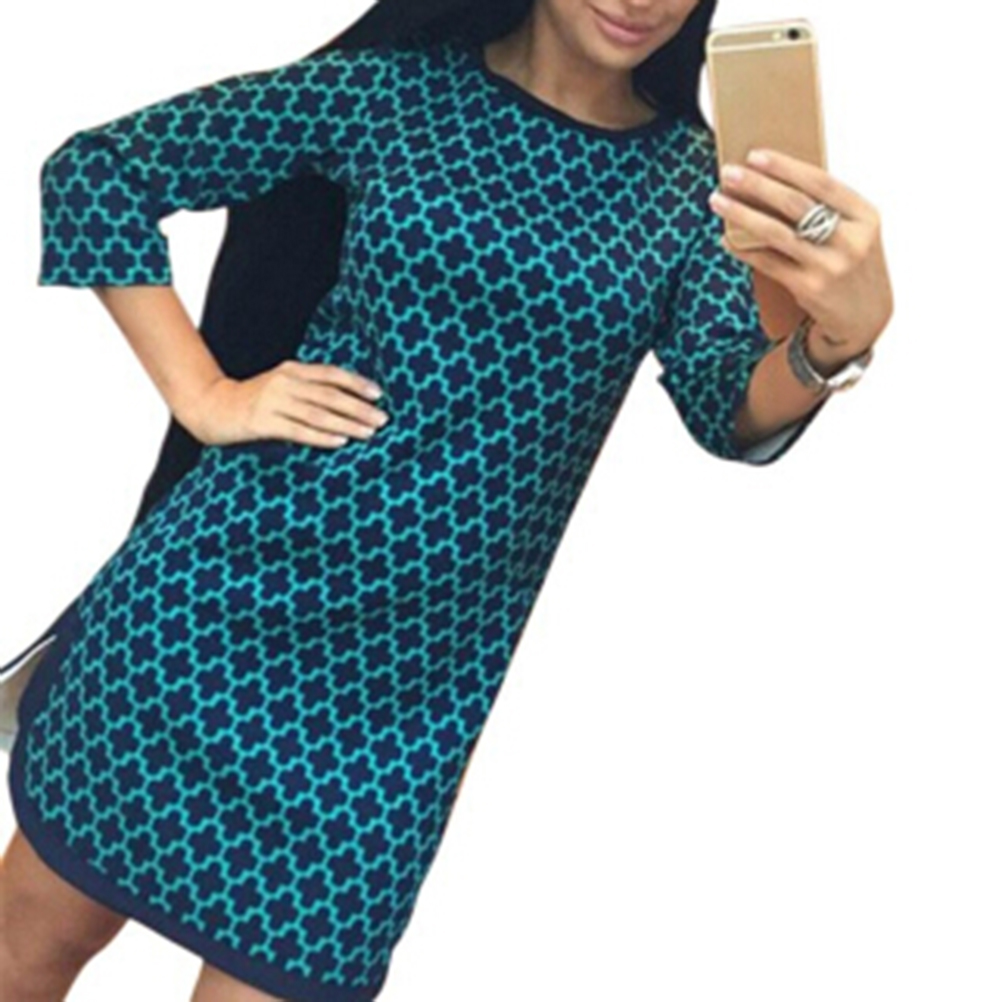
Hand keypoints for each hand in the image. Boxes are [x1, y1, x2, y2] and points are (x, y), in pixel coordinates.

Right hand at [182, 360, 390, 449]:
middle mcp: (285, 382)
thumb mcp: (281, 386)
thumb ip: (307, 389)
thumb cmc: (253, 400)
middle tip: (383, 419)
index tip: (379, 394)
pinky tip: (340, 441)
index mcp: (292, 370)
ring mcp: (273, 401)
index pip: (331, 374)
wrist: (211, 407)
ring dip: (347, 424)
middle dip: (359, 407)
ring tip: (369, 433)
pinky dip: (322, 436)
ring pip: (318, 413)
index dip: (356, 383)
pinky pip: (298, 430)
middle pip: (330, 395)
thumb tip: (345, 402)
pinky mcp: (263, 422)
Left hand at [708, 147, 893, 358]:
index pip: (821, 182)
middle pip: (795, 204)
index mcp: (865, 216)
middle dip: (757, 185)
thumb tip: (774, 182)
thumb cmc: (853, 266)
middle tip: (728, 173)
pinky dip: (745, 250)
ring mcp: (830, 266)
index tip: (755, 155)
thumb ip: (828, 210)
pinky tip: (726, 240)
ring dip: (742, 214)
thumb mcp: (856, 233)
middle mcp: (850, 240)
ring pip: (777, 233)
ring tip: (717, 201)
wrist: (865, 317)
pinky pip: (768, 263)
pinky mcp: (810, 288)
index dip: (786, 167)